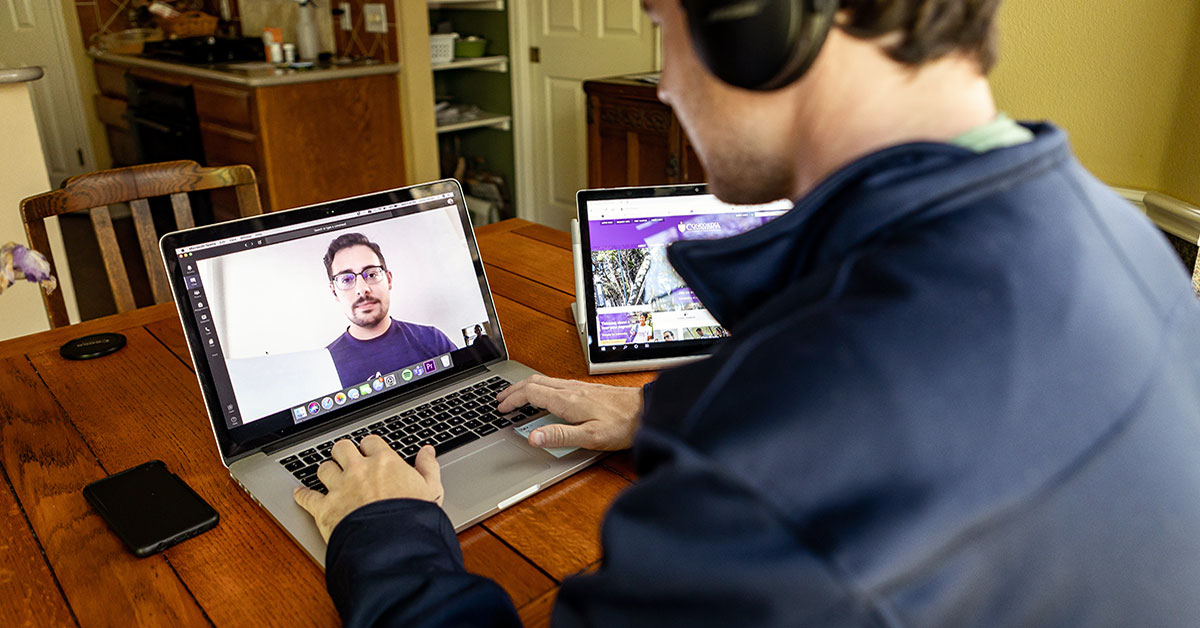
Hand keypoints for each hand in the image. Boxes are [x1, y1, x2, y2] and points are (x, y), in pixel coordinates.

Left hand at [293, 435, 443, 541]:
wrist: (393, 543)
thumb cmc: (413, 518)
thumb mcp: (431, 489)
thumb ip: (428, 467)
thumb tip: (427, 452)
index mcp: (384, 462)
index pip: (371, 442)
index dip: (369, 446)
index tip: (370, 451)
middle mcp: (358, 470)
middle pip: (342, 448)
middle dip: (343, 452)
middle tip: (346, 458)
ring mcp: (339, 488)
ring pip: (323, 468)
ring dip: (326, 471)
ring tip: (328, 474)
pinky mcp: (324, 509)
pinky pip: (307, 497)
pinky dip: (302, 495)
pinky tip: (299, 494)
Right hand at [496, 375, 642, 450]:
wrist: (648, 410)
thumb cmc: (623, 425)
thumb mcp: (590, 437)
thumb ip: (559, 436)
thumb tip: (533, 437)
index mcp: (567, 400)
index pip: (531, 393)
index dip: (512, 399)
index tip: (500, 407)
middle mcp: (572, 390)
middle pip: (534, 382)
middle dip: (514, 389)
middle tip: (500, 399)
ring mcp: (580, 387)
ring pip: (545, 381)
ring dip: (527, 387)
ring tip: (517, 396)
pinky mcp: (588, 390)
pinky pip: (556, 384)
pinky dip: (541, 388)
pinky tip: (545, 397)